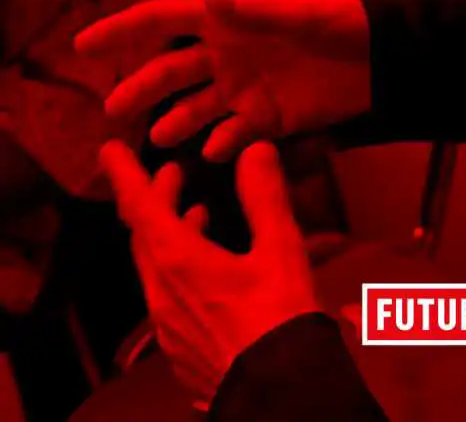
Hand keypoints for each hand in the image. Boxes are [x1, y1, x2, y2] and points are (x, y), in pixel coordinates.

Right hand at [75, 0, 371, 160]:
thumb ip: (255, 10)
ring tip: (160, 139)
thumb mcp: (302, 14)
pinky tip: (215, 152)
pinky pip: (235, 135)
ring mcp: (245, 88)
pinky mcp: (268, 118)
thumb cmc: (341, 23)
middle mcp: (228, 55)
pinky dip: (223, 144)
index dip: (124, 29)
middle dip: (141, 88)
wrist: (380, 59)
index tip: (82, 44)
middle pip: (171, 71)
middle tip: (113, 112)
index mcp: (229, 21)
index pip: (165, 20)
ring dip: (176, 122)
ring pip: (196, 108)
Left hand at [99, 139, 322, 404]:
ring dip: (171, 232)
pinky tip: (210, 270)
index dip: (126, 174)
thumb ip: (264, 196)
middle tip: (170, 174)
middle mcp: (163, 291)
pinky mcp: (181, 346)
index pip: (140, 207)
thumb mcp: (280, 248)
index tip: (110, 150)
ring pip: (157, 266)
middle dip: (155, 199)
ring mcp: (168, 324)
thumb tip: (254, 150)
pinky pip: (169, 295)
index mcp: (179, 261)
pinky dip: (181, 267)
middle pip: (146, 235)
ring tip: (197, 214)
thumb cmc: (278, 318)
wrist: (276, 391)